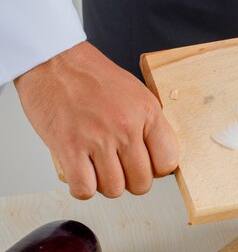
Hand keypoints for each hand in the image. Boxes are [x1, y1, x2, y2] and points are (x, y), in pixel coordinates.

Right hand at [14, 41, 178, 199]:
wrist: (54, 61)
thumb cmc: (92, 77)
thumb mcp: (137, 94)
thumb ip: (150, 125)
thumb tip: (158, 154)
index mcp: (148, 113)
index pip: (168, 162)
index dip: (156, 170)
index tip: (146, 165)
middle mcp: (126, 128)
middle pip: (141, 182)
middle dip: (131, 180)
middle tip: (120, 168)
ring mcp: (98, 139)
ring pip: (114, 189)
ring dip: (106, 184)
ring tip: (99, 168)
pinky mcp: (69, 148)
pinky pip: (84, 189)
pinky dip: (83, 187)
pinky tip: (82, 174)